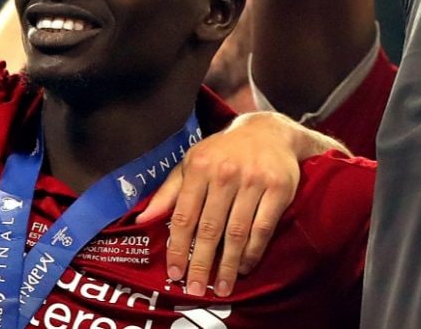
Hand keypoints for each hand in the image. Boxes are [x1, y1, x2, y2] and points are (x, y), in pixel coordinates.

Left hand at [148, 110, 332, 296]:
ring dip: (228, 265)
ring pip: (236, 233)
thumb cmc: (224, 152)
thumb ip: (168, 192)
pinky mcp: (279, 188)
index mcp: (200, 167)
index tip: (174, 275)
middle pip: (209, 229)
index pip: (184, 216)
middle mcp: (225, 173)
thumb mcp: (192, 162)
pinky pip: (263, 229)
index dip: (177, 249)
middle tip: (196, 290)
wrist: (270, 130)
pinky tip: (245, 267)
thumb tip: (141, 220)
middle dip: (201, 264)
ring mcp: (254, 180)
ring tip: (222, 288)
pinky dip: (253, 252)